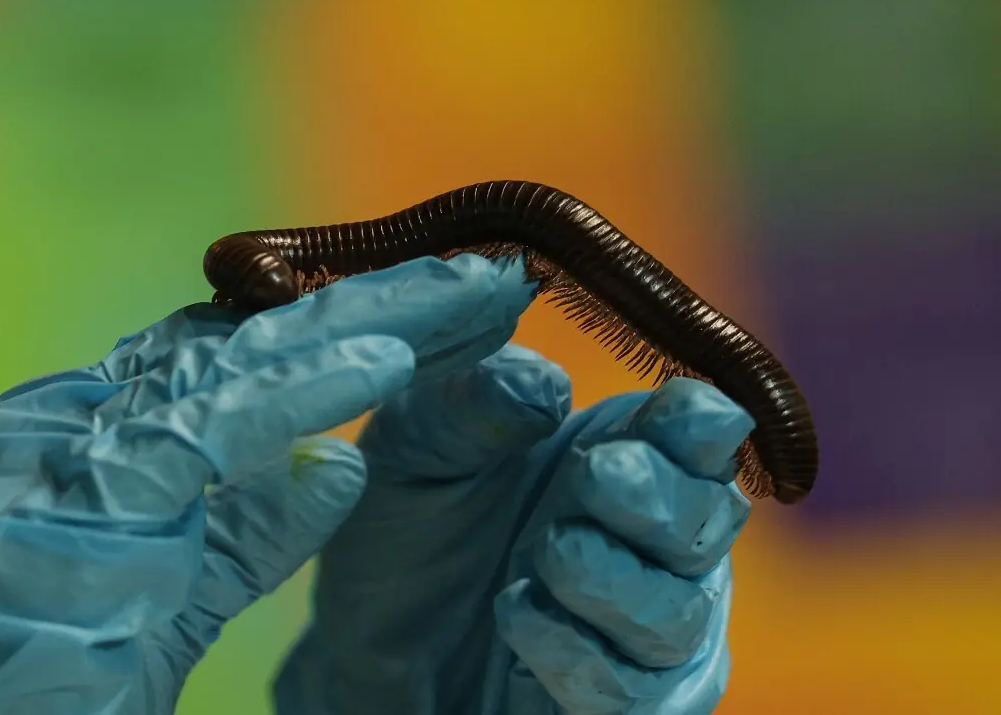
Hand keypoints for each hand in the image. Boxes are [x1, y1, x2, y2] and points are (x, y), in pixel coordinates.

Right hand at [0, 254, 534, 714]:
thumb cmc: (17, 696)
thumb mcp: (155, 614)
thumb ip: (240, 537)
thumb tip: (336, 466)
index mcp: (62, 444)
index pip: (209, 365)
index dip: (319, 334)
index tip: (414, 316)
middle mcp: (57, 423)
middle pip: (234, 342)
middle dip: (360, 307)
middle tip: (470, 279)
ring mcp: (64, 446)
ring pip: (236, 360)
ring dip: (360, 323)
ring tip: (463, 295)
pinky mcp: (85, 489)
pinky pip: (216, 423)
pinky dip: (307, 388)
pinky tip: (389, 360)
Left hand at [273, 344, 752, 714]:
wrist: (356, 637)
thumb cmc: (407, 519)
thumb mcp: (414, 444)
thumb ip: (472, 402)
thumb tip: (544, 383)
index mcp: (627, 454)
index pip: (703, 431)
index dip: (698, 424)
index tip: (672, 415)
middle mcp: (654, 542)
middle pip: (709, 520)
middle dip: (658, 498)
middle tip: (594, 475)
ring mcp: (644, 632)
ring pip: (679, 615)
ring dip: (614, 580)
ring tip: (546, 551)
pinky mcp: (618, 707)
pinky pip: (636, 696)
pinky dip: (581, 656)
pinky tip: (519, 615)